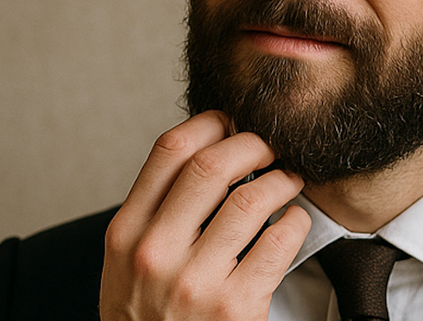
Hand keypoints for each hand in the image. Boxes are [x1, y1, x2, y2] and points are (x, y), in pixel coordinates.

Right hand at [100, 111, 310, 319]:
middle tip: (270, 145)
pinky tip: (292, 222)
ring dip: (282, 179)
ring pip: (253, 197)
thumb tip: (205, 149)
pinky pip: (280, 241)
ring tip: (289, 180)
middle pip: (213, 164)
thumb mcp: (126, 262)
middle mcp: (156, 253)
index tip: (229, 121)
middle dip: (252, 143)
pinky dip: (295, 221)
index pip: (168, 150)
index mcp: (126, 233)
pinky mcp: (236, 307)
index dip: (209, 122)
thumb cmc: (147, 317)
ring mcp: (196, 282)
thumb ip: (156, 211)